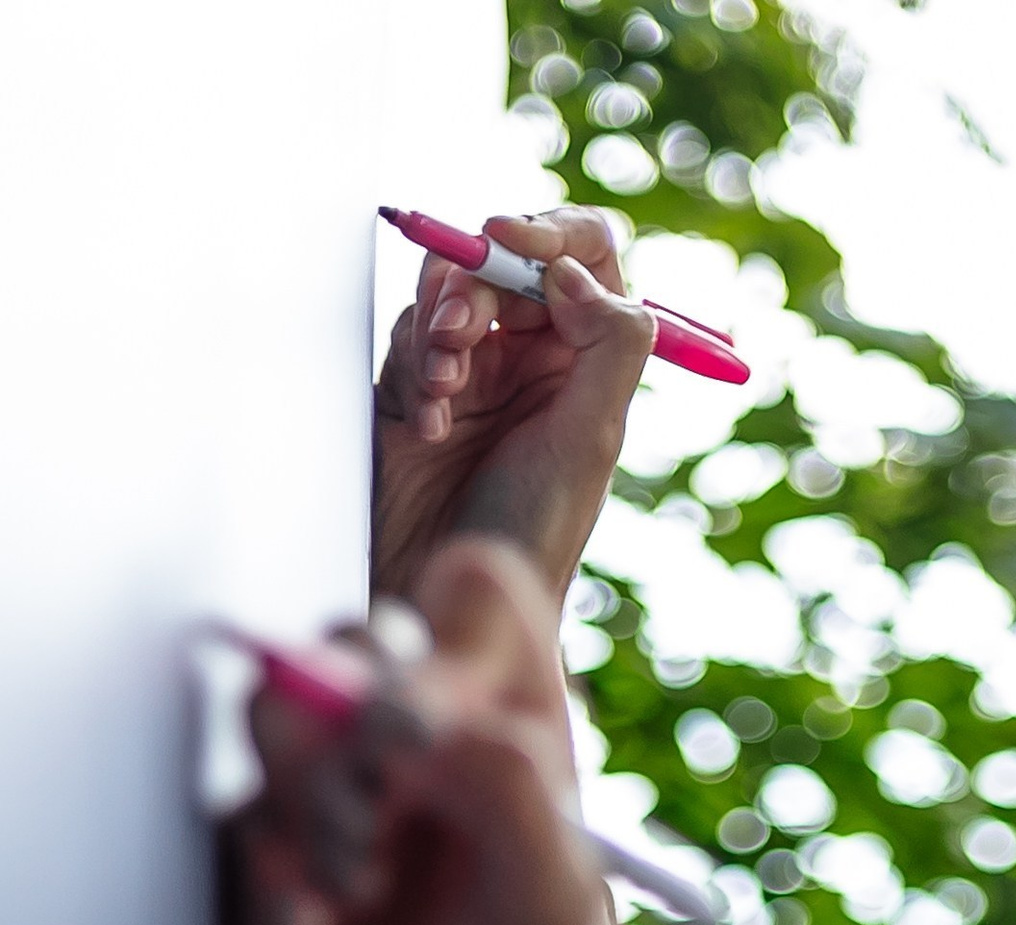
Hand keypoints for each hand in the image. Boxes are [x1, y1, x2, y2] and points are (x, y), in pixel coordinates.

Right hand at [226, 539, 698, 924]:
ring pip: (280, 718)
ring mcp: (342, 817)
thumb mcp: (548, 915)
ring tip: (351, 899)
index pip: (480, 605)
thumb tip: (431, 705)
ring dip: (310, 799)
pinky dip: (267, 871)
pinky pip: (233, 816)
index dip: (442, 635)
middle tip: (380, 810)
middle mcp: (430, 769)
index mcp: (524, 757)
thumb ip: (508, 787)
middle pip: (356, 642)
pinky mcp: (264, 876)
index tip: (424, 723)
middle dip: (357, 720)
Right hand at [373, 213, 655, 620]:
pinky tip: (428, 425)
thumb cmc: (534, 536)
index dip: (550, 232)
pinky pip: (407, 340)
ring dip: (440, 327)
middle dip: (477, 284)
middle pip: (502, 261)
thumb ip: (608, 346)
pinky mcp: (414, 389)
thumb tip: (573, 270)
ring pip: (446, 292)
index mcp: (589, 360)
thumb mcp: (590, 441)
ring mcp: (472, 371)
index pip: (582, 253)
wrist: (457, 601)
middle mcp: (533, 357)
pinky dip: (416, 370)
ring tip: (444, 390)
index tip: (513, 241)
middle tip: (464, 332)